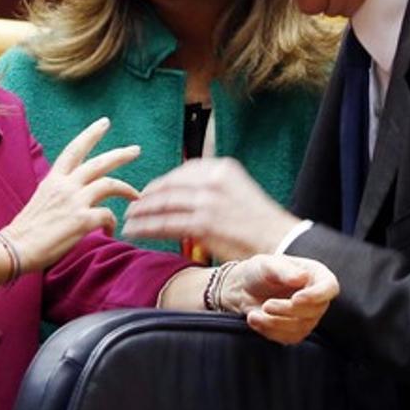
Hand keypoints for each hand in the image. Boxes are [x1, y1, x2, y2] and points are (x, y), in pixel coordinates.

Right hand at [3, 117, 139, 271]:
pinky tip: (109, 231)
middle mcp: (65, 185)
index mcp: (54, 179)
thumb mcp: (42, 200)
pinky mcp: (82, 220)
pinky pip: (107, 215)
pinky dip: (112, 223)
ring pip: (109, 184)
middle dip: (120, 154)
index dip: (91, 134)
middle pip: (99, 163)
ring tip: (136, 195)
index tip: (104, 123)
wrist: (16, 248)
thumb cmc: (26, 230)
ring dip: (126, 189)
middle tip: (136, 150)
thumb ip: (60, 192)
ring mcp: (74, 201)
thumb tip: (74, 195)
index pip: (74, 149)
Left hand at [122, 158, 299, 259]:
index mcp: (222, 168)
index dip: (161, 183)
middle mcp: (213, 180)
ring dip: (141, 214)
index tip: (149, 192)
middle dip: (146, 198)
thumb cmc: (261, 222)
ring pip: (162, 205)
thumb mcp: (239, 191)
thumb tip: (188, 193)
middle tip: (131, 207)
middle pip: (168, 186)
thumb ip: (214, 187)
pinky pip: (165, 224)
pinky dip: (146, 228)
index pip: (182, 172)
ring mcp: (207, 202)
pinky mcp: (202, 225)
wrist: (281, 241)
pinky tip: (136, 232)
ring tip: (128, 221)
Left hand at [222, 255, 338, 344]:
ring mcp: (309, 317)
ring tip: (256, 313)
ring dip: (275, 322)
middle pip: (314, 311)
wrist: (244, 288)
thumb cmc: (259, 271)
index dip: (316, 296)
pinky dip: (269, 331)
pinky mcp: (296, 331)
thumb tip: (302, 277)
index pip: (330, 288)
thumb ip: (284, 270)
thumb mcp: (267, 264)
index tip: (295, 299)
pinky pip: (288, 338)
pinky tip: (256, 319)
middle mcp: (317, 297)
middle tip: (267, 305)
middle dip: (287, 310)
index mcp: (316, 275)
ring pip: (300, 328)